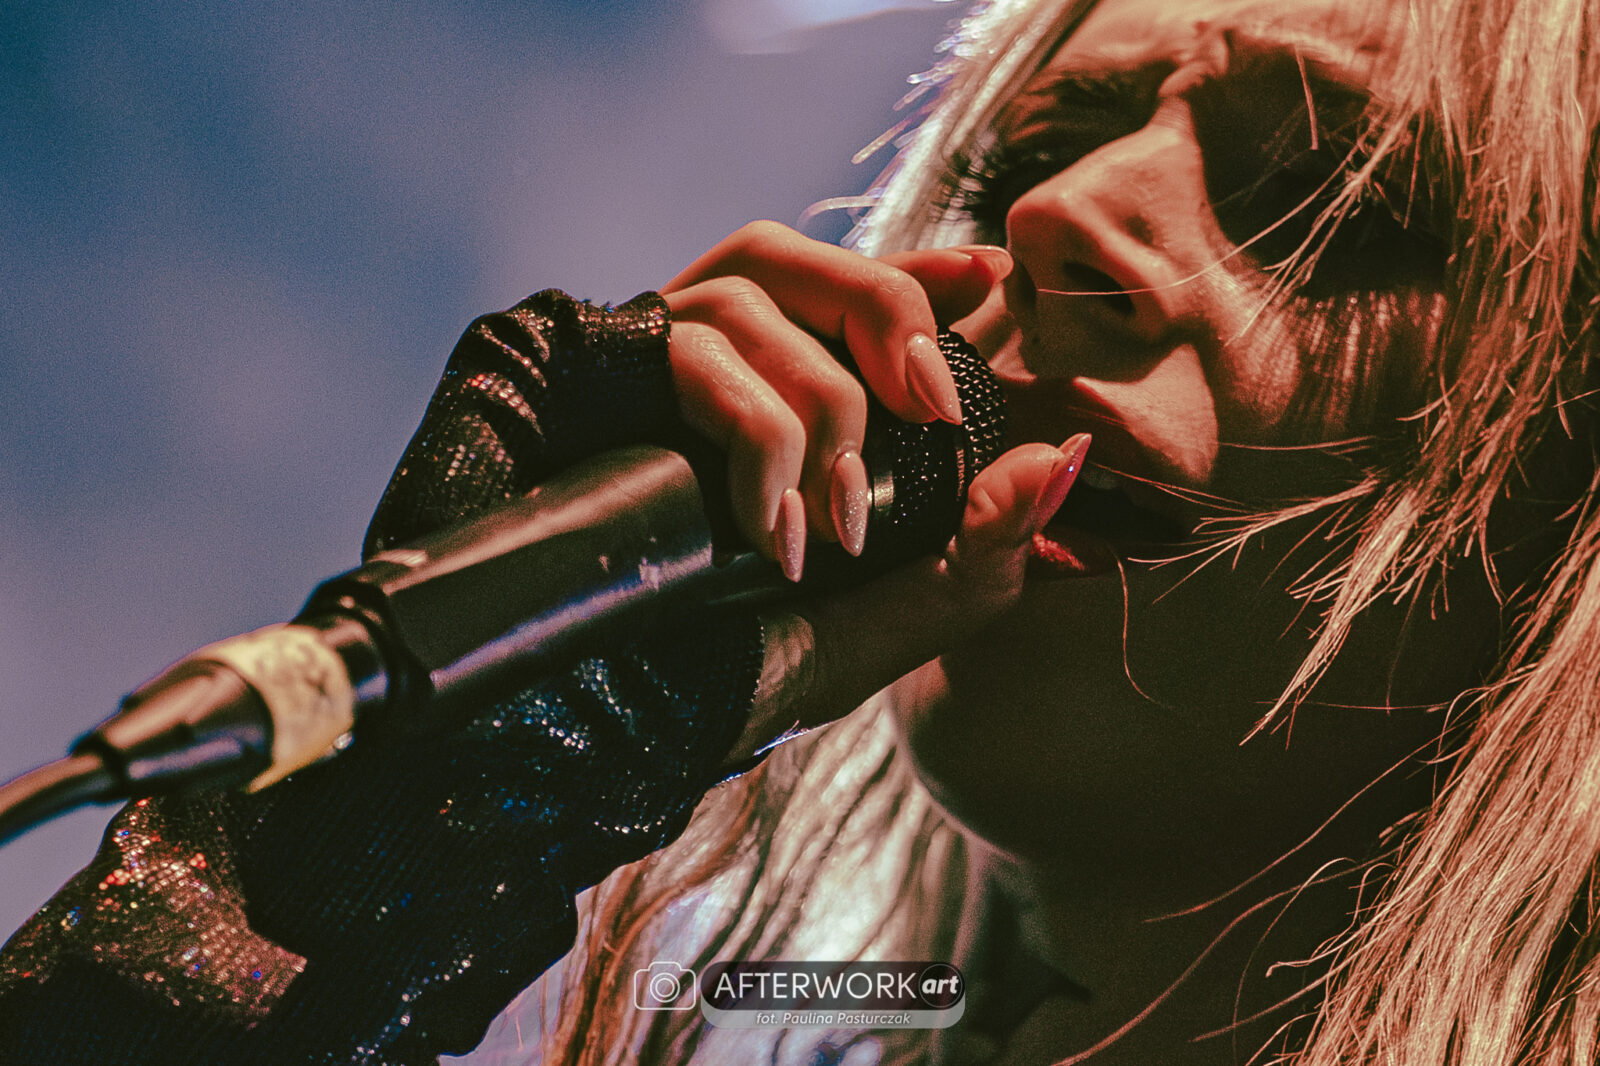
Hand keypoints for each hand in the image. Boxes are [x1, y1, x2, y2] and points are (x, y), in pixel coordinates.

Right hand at [660, 221, 1091, 742]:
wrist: (645, 711)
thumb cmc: (772, 653)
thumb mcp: (911, 603)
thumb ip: (995, 534)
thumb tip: (1067, 457)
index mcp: (789, 393)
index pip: (858, 289)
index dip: (925, 269)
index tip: (993, 280)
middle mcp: (722, 361)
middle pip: (805, 259)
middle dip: (887, 312)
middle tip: (935, 409)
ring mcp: (658, 365)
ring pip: (753, 301)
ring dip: (823, 412)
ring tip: (838, 524)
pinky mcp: (614, 389)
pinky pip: (701, 366)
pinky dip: (761, 448)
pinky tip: (773, 537)